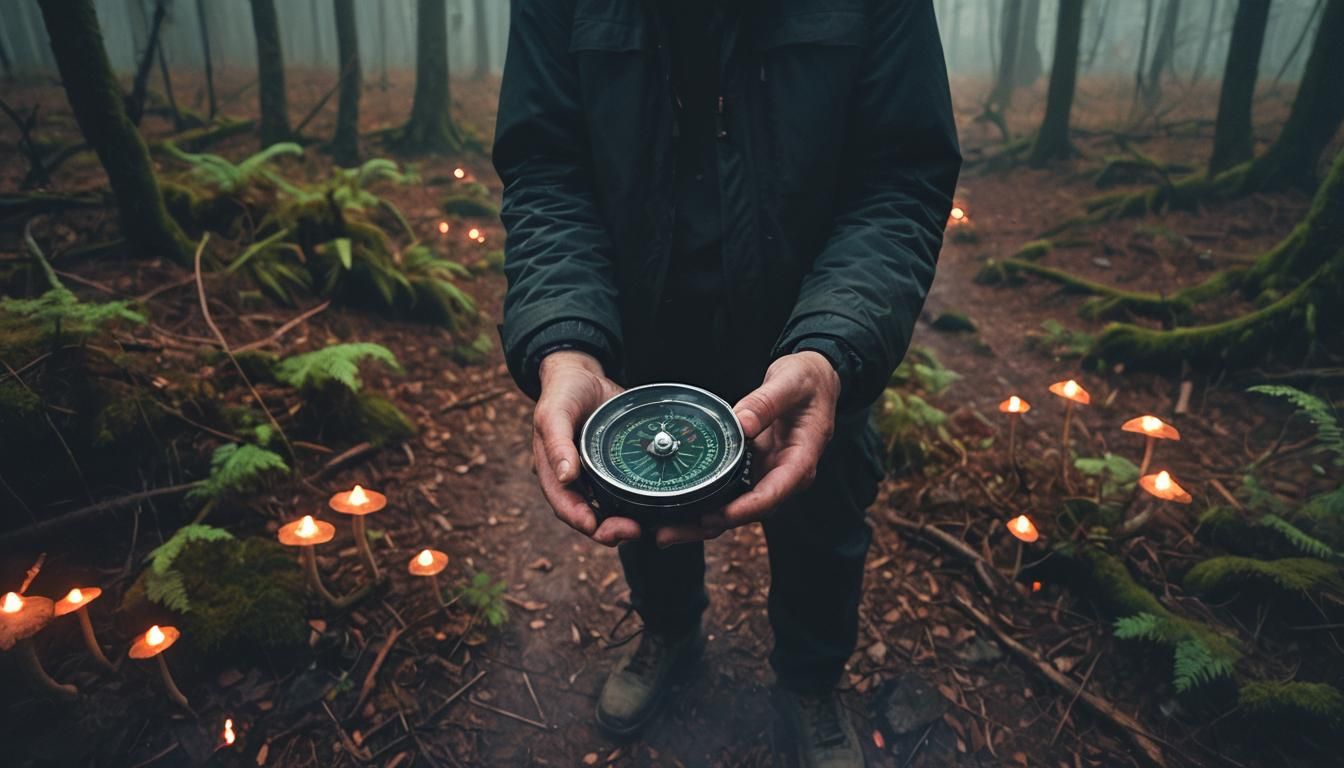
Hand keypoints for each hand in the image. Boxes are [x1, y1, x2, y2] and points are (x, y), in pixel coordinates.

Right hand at [533, 351, 641, 545]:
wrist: (583, 374)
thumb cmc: (563, 392)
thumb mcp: (555, 413)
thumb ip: (557, 444)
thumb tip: (565, 477)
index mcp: (552, 471)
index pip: (564, 505)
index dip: (579, 520)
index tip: (596, 527)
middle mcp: (574, 480)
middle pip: (588, 515)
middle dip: (607, 530)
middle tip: (633, 531)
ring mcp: (595, 475)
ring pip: (608, 510)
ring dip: (623, 522)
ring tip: (644, 527)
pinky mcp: (614, 467)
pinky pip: (624, 492)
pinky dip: (636, 504)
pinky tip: (654, 508)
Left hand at [655, 351, 839, 547]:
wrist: (813, 379)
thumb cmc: (807, 381)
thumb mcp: (790, 383)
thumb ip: (766, 402)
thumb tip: (741, 423)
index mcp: (800, 461)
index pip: (773, 493)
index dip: (744, 509)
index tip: (717, 516)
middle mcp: (783, 476)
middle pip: (748, 511)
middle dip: (710, 525)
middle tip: (669, 534)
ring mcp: (766, 475)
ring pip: (734, 508)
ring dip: (700, 523)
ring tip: (664, 532)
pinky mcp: (752, 469)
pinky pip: (728, 492)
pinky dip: (704, 501)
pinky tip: (676, 509)